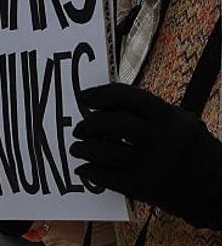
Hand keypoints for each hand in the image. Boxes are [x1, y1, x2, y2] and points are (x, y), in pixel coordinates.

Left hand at [71, 82, 221, 229]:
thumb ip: (149, 111)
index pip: (126, 96)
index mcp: (169, 117)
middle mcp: (160, 139)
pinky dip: (90, 172)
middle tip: (79, 128)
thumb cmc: (192, 149)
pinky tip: (84, 169)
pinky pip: (107, 177)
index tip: (84, 97)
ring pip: (103, 151)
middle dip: (88, 124)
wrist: (217, 188)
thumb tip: (106, 102)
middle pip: (111, 123)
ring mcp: (151, 164)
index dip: (100, 94)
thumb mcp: (180, 122)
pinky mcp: (144, 188)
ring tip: (76, 148)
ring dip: (83, 148)